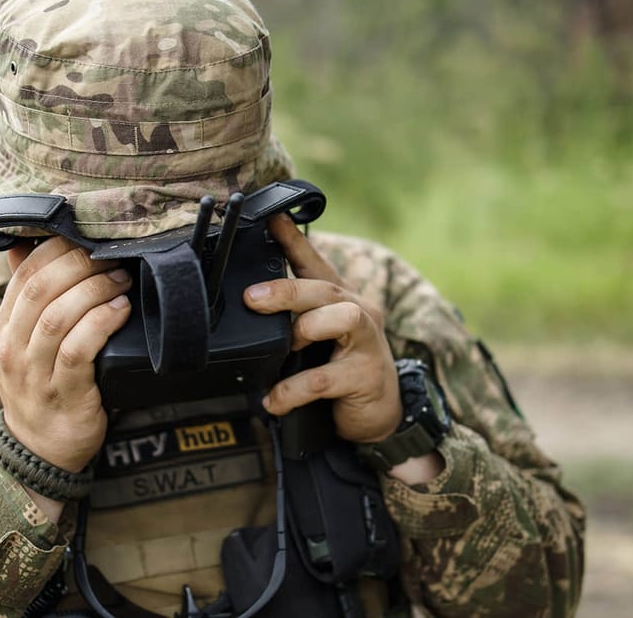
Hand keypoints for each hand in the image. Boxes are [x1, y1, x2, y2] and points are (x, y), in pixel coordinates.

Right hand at [0, 237, 132, 475]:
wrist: (41, 452)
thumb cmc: (43, 388)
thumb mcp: (27, 342)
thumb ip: (30, 298)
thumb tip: (27, 246)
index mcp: (5, 328)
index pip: (23, 275)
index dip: (57, 250)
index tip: (87, 237)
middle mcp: (14, 347)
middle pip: (40, 289)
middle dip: (80, 264)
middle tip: (112, 255)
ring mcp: (35, 372)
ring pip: (57, 316)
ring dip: (94, 290)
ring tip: (121, 279)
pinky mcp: (64, 392)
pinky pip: (78, 349)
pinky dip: (100, 323)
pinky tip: (120, 311)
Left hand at [243, 216, 401, 443]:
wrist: (382, 414)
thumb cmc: (344, 370)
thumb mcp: (318, 340)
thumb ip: (294, 320)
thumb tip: (250, 306)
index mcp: (343, 300)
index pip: (317, 263)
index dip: (294, 241)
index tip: (271, 219)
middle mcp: (361, 313)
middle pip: (325, 289)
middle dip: (287, 290)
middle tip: (252, 298)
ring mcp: (369, 343)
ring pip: (340, 319)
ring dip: (305, 329)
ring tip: (284, 349)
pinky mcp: (367, 376)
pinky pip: (324, 378)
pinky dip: (293, 389)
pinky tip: (274, 399)